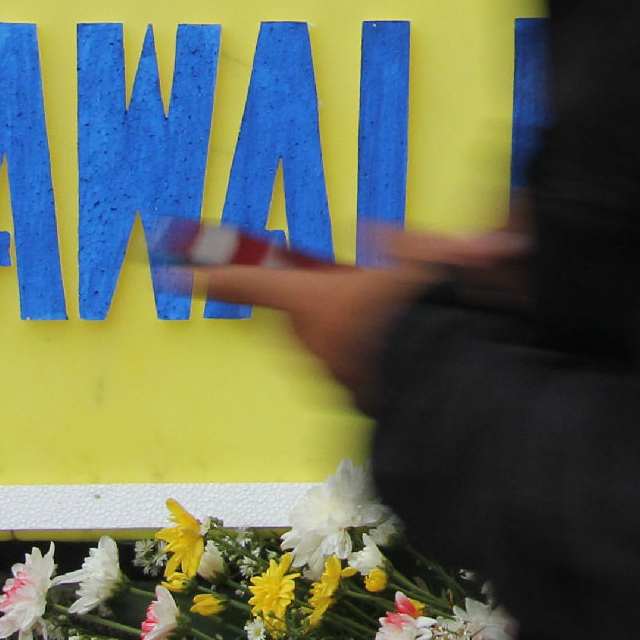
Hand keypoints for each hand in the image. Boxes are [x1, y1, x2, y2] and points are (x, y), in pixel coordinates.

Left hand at [184, 259, 435, 406]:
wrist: (460, 381)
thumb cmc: (434, 313)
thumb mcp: (423, 259)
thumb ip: (399, 245)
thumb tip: (383, 233)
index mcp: (318, 301)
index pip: (255, 283)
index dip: (216, 275)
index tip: (179, 274)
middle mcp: (315, 344)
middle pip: (302, 317)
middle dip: (326, 306)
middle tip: (368, 297)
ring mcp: (334, 379)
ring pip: (331, 348)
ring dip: (354, 337)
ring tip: (400, 327)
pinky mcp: (357, 405)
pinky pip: (355, 375)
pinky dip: (372, 365)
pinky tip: (409, 357)